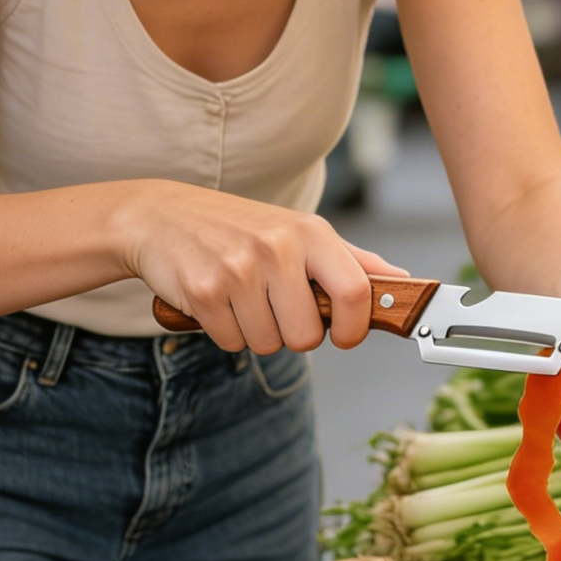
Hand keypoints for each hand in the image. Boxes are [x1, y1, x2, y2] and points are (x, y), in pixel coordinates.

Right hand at [119, 182, 405, 353]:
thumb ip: (350, 260)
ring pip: (267, 343)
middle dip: (292, 334)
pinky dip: (224, 331)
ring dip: (255, 332)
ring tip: (240, 296)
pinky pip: (231, 342)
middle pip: (307, 336)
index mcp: (310, 232)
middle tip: (274, 306)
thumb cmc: (238, 227)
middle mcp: (277, 247)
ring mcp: (238, 269)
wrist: (160, 216)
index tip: (343, 336)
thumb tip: (400, 281)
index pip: (356, 292)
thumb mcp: (297, 231)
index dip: (354, 328)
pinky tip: (215, 299)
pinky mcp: (203, 292)